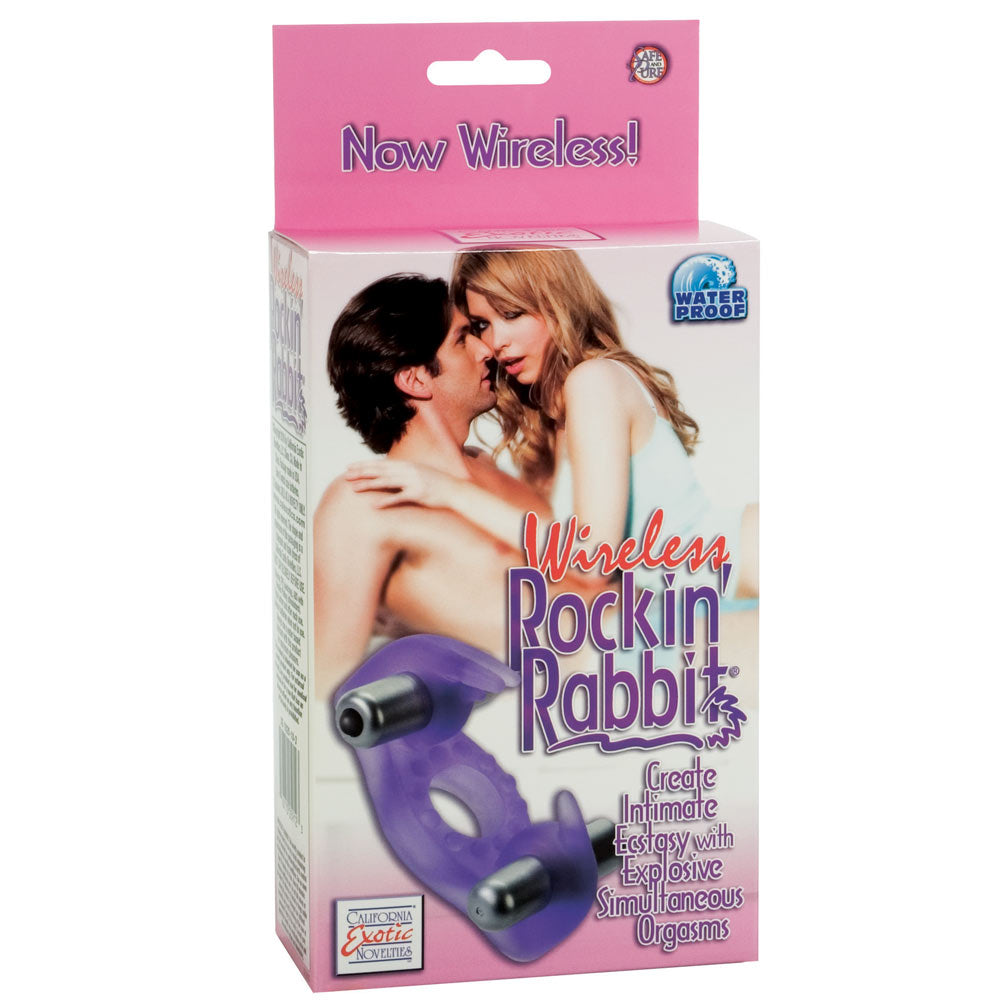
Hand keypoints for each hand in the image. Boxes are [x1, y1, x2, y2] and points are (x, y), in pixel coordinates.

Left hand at [345, 459, 461, 508]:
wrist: (455, 490)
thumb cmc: (437, 483)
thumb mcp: (419, 472)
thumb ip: (404, 472)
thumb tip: (390, 473)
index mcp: (407, 465)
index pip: (380, 463)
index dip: (364, 465)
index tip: (350, 466)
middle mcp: (407, 470)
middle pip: (379, 471)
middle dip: (361, 472)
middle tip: (345, 475)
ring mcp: (412, 481)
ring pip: (385, 482)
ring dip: (368, 485)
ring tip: (353, 488)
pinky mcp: (418, 494)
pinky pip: (399, 498)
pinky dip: (386, 501)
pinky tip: (374, 505)